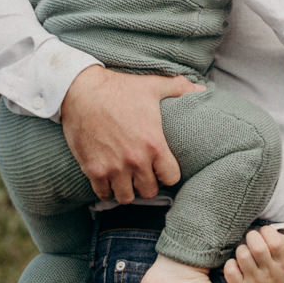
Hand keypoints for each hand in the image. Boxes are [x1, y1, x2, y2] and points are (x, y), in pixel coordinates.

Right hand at [58, 66, 203, 201]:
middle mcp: (135, 160)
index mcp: (154, 144)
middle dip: (148, 184)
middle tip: (143, 175)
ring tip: (126, 179)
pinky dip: (106, 190)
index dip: (167, 174)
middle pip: (149, 191)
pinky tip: (108, 180)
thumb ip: (179, 89)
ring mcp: (113, 167)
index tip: (161, 168)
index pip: (171, 178)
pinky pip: (103, 194)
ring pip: (126, 197)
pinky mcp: (92, 169)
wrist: (81, 90)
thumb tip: (202, 89)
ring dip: (127, 190)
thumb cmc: (119, 88)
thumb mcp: (152, 85)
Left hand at [226, 228, 283, 282]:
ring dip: (241, 250)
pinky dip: (231, 264)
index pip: (275, 240)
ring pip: (242, 254)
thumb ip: (281, 244)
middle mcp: (269, 272)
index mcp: (283, 263)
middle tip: (252, 241)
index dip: (267, 232)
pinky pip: (230, 268)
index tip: (264, 234)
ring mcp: (253, 280)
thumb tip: (268, 229)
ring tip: (244, 254)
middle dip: (252, 237)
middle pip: (257, 246)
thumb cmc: (277, 281)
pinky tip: (237, 266)